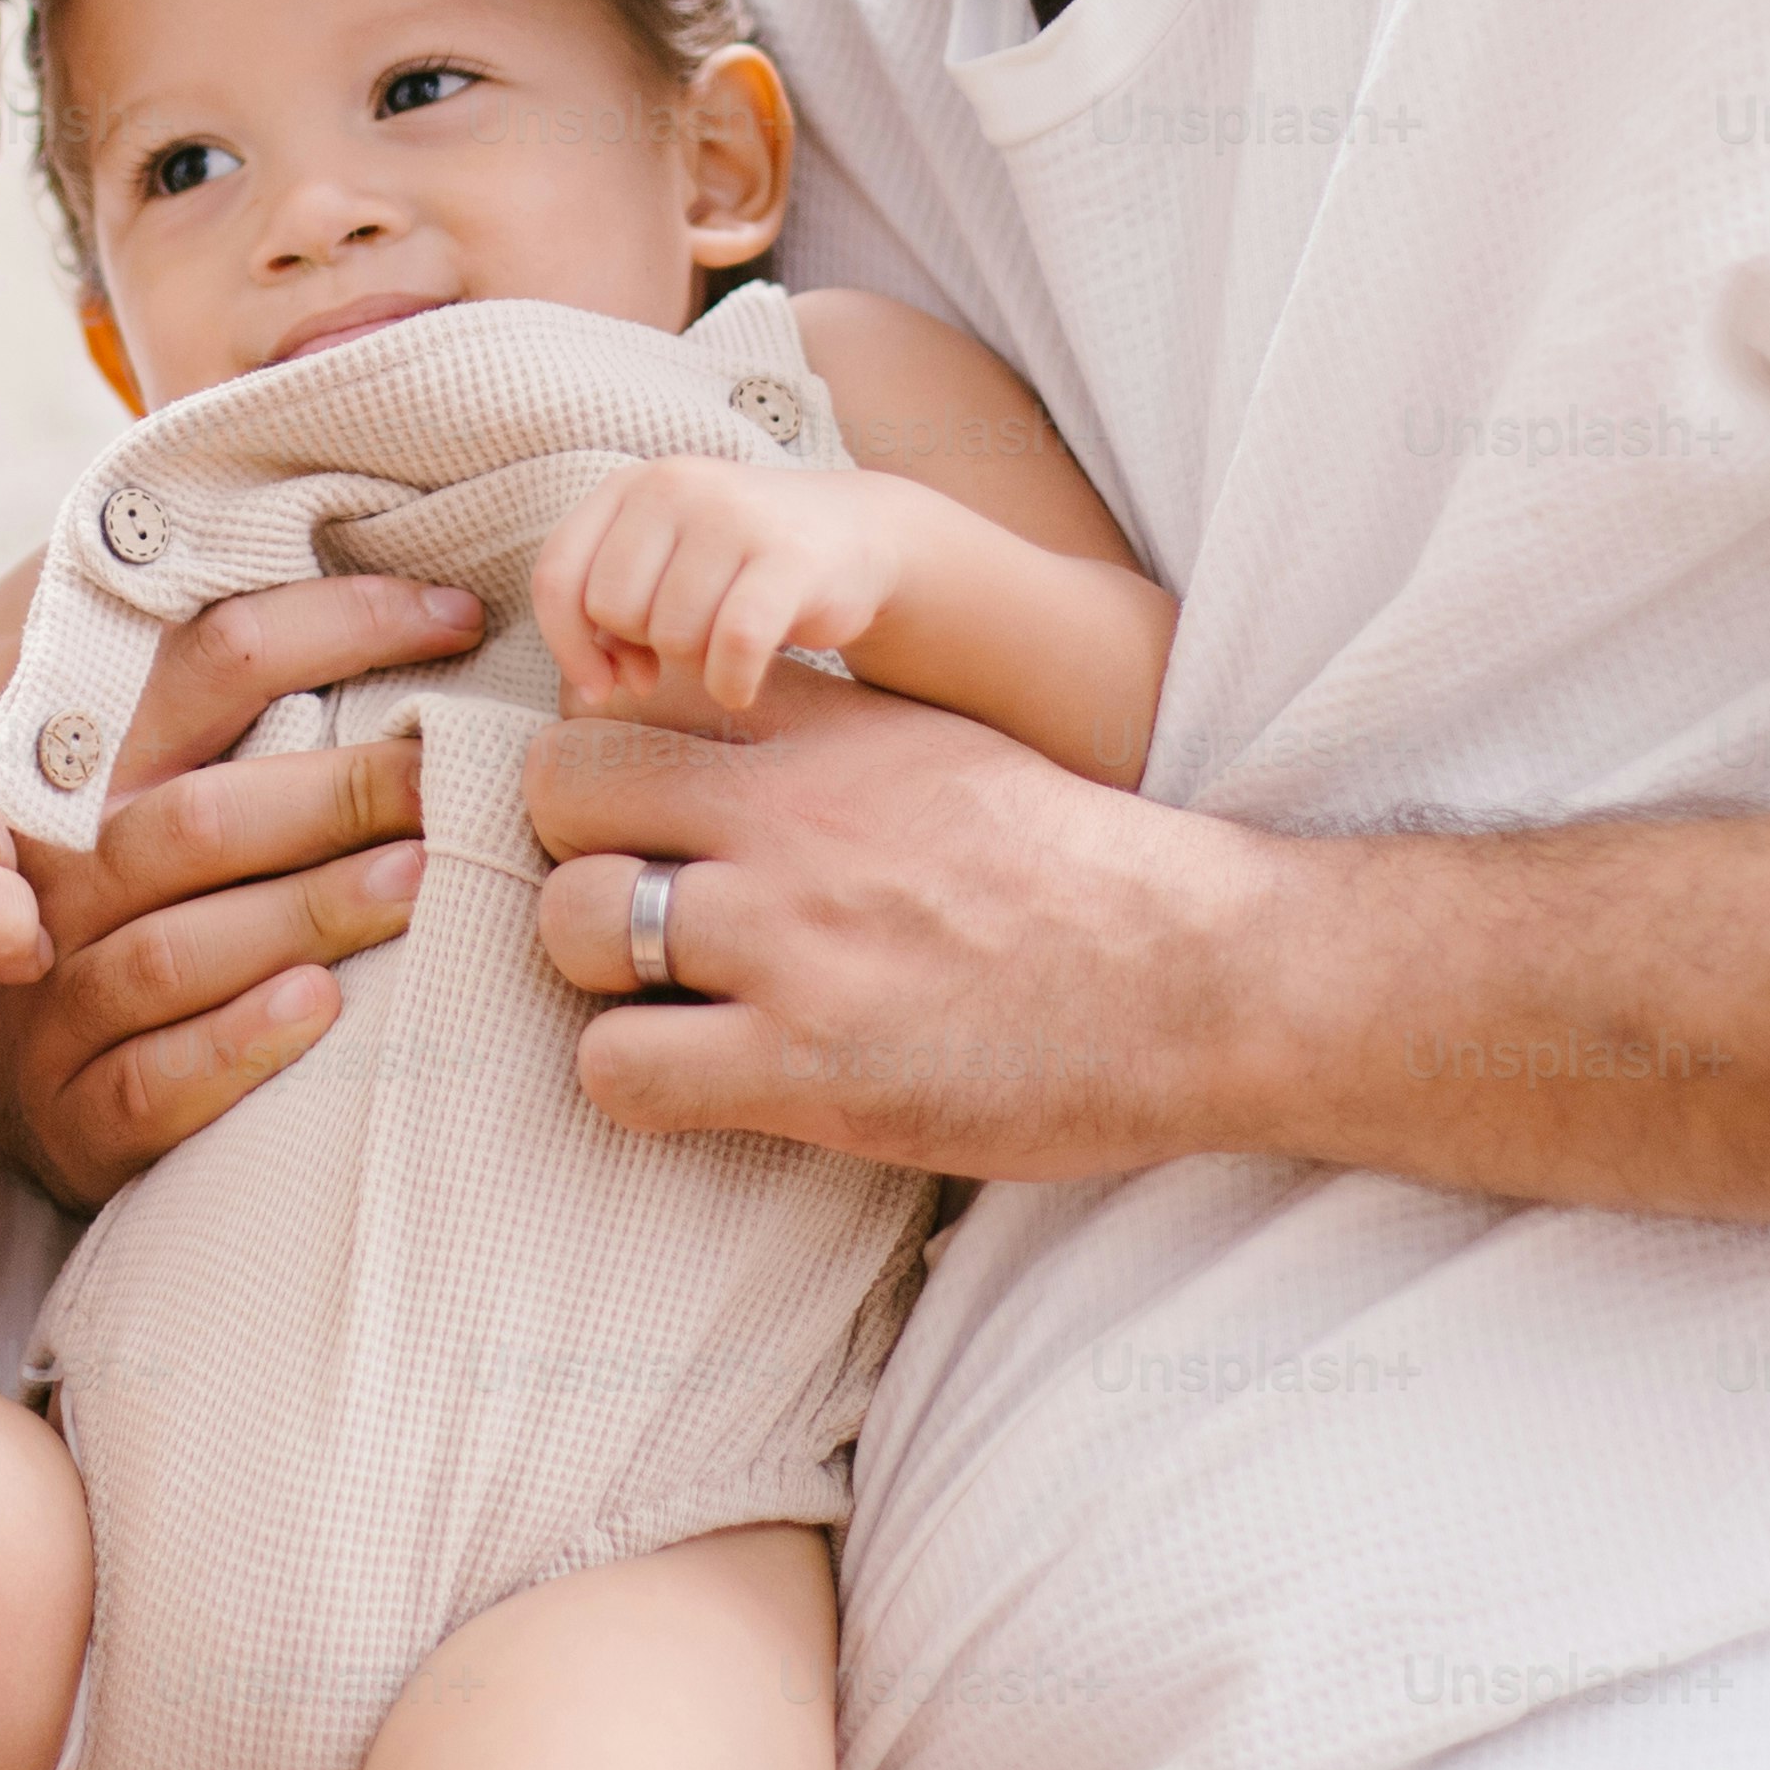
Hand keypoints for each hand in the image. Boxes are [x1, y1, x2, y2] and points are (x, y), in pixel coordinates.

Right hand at [0, 574, 467, 1207]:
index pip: (207, 665)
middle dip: (340, 790)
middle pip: (199, 817)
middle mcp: (55, 878)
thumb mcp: (103, 765)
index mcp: (77, 769)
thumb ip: (183, 663)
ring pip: (180, 948)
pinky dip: (237, 1044)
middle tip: (453, 777)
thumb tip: (300, 522)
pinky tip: (321, 1009)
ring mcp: (56, 1004)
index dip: (336, 625)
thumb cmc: (86, 895)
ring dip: (308, 909)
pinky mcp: (75, 1117)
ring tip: (421, 882)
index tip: (455, 615)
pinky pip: (153, 1082)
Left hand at [523, 657, 1239, 1178]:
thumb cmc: (1085, 877)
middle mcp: (794, 817)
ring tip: (665, 1002)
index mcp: (832, 734)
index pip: (633, 687)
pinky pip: (617, 1068)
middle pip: (566, 784)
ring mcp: (793, 940)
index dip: (612, 752)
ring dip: (597, 972)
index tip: (643, 811)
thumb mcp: (950, 753)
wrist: (1204, 978)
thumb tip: (727, 751)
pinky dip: (632, 1081)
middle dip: (577, 847)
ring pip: (571, 923)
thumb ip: (831, 744)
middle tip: (633, 906)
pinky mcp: (806, 1064)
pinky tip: (694, 1082)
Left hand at [535, 455, 912, 724]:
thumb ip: (611, 615)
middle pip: (614, 609)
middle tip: (690, 641)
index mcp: (632, 485)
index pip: (558, 574)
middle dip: (646, 646)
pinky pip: (734, 645)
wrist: (856, 535)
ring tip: (728, 640)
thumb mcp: (664, 573)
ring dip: (697, 663)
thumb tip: (598, 683)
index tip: (601, 682)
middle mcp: (677, 485)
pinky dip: (732, 683)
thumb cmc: (740, 568)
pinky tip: (743, 685)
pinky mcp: (790, 556)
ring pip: (672, 633)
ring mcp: (734, 515)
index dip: (567, 644)